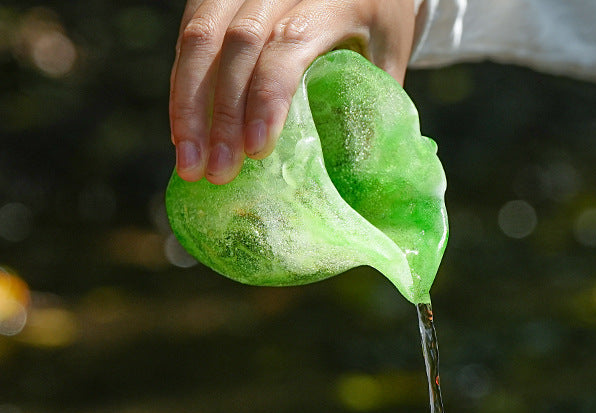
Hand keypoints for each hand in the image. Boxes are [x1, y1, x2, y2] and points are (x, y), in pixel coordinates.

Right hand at [170, 0, 417, 184]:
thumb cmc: (377, 26)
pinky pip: (189, 35)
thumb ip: (371, 105)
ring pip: (200, 36)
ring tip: (189, 164)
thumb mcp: (387, 58)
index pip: (289, 43)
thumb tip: (352, 178)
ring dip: (189, 106)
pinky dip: (184, 88)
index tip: (256, 150)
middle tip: (218, 172)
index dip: (267, 96)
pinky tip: (183, 134)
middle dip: (222, 115)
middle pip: (237, 43)